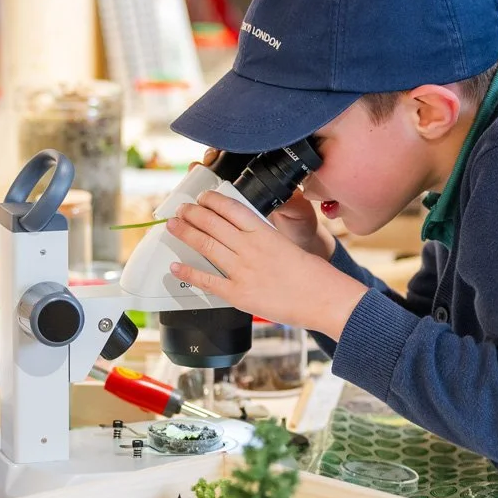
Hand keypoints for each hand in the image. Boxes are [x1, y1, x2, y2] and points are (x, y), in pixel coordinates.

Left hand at [167, 191, 368, 338]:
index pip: (231, 209)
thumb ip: (266, 240)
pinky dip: (188, 272)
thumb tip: (245, 237)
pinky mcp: (239, 294)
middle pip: (213, 224)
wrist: (324, 300)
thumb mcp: (289, 246)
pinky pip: (207, 280)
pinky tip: (175, 267)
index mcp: (265, 233)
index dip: (212, 200)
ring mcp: (242, 271)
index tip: (202, 197)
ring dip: (186, 233)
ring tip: (173, 226)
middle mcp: (250, 248)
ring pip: (206, 245)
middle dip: (193, 213)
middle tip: (180, 209)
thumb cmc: (314, 276)